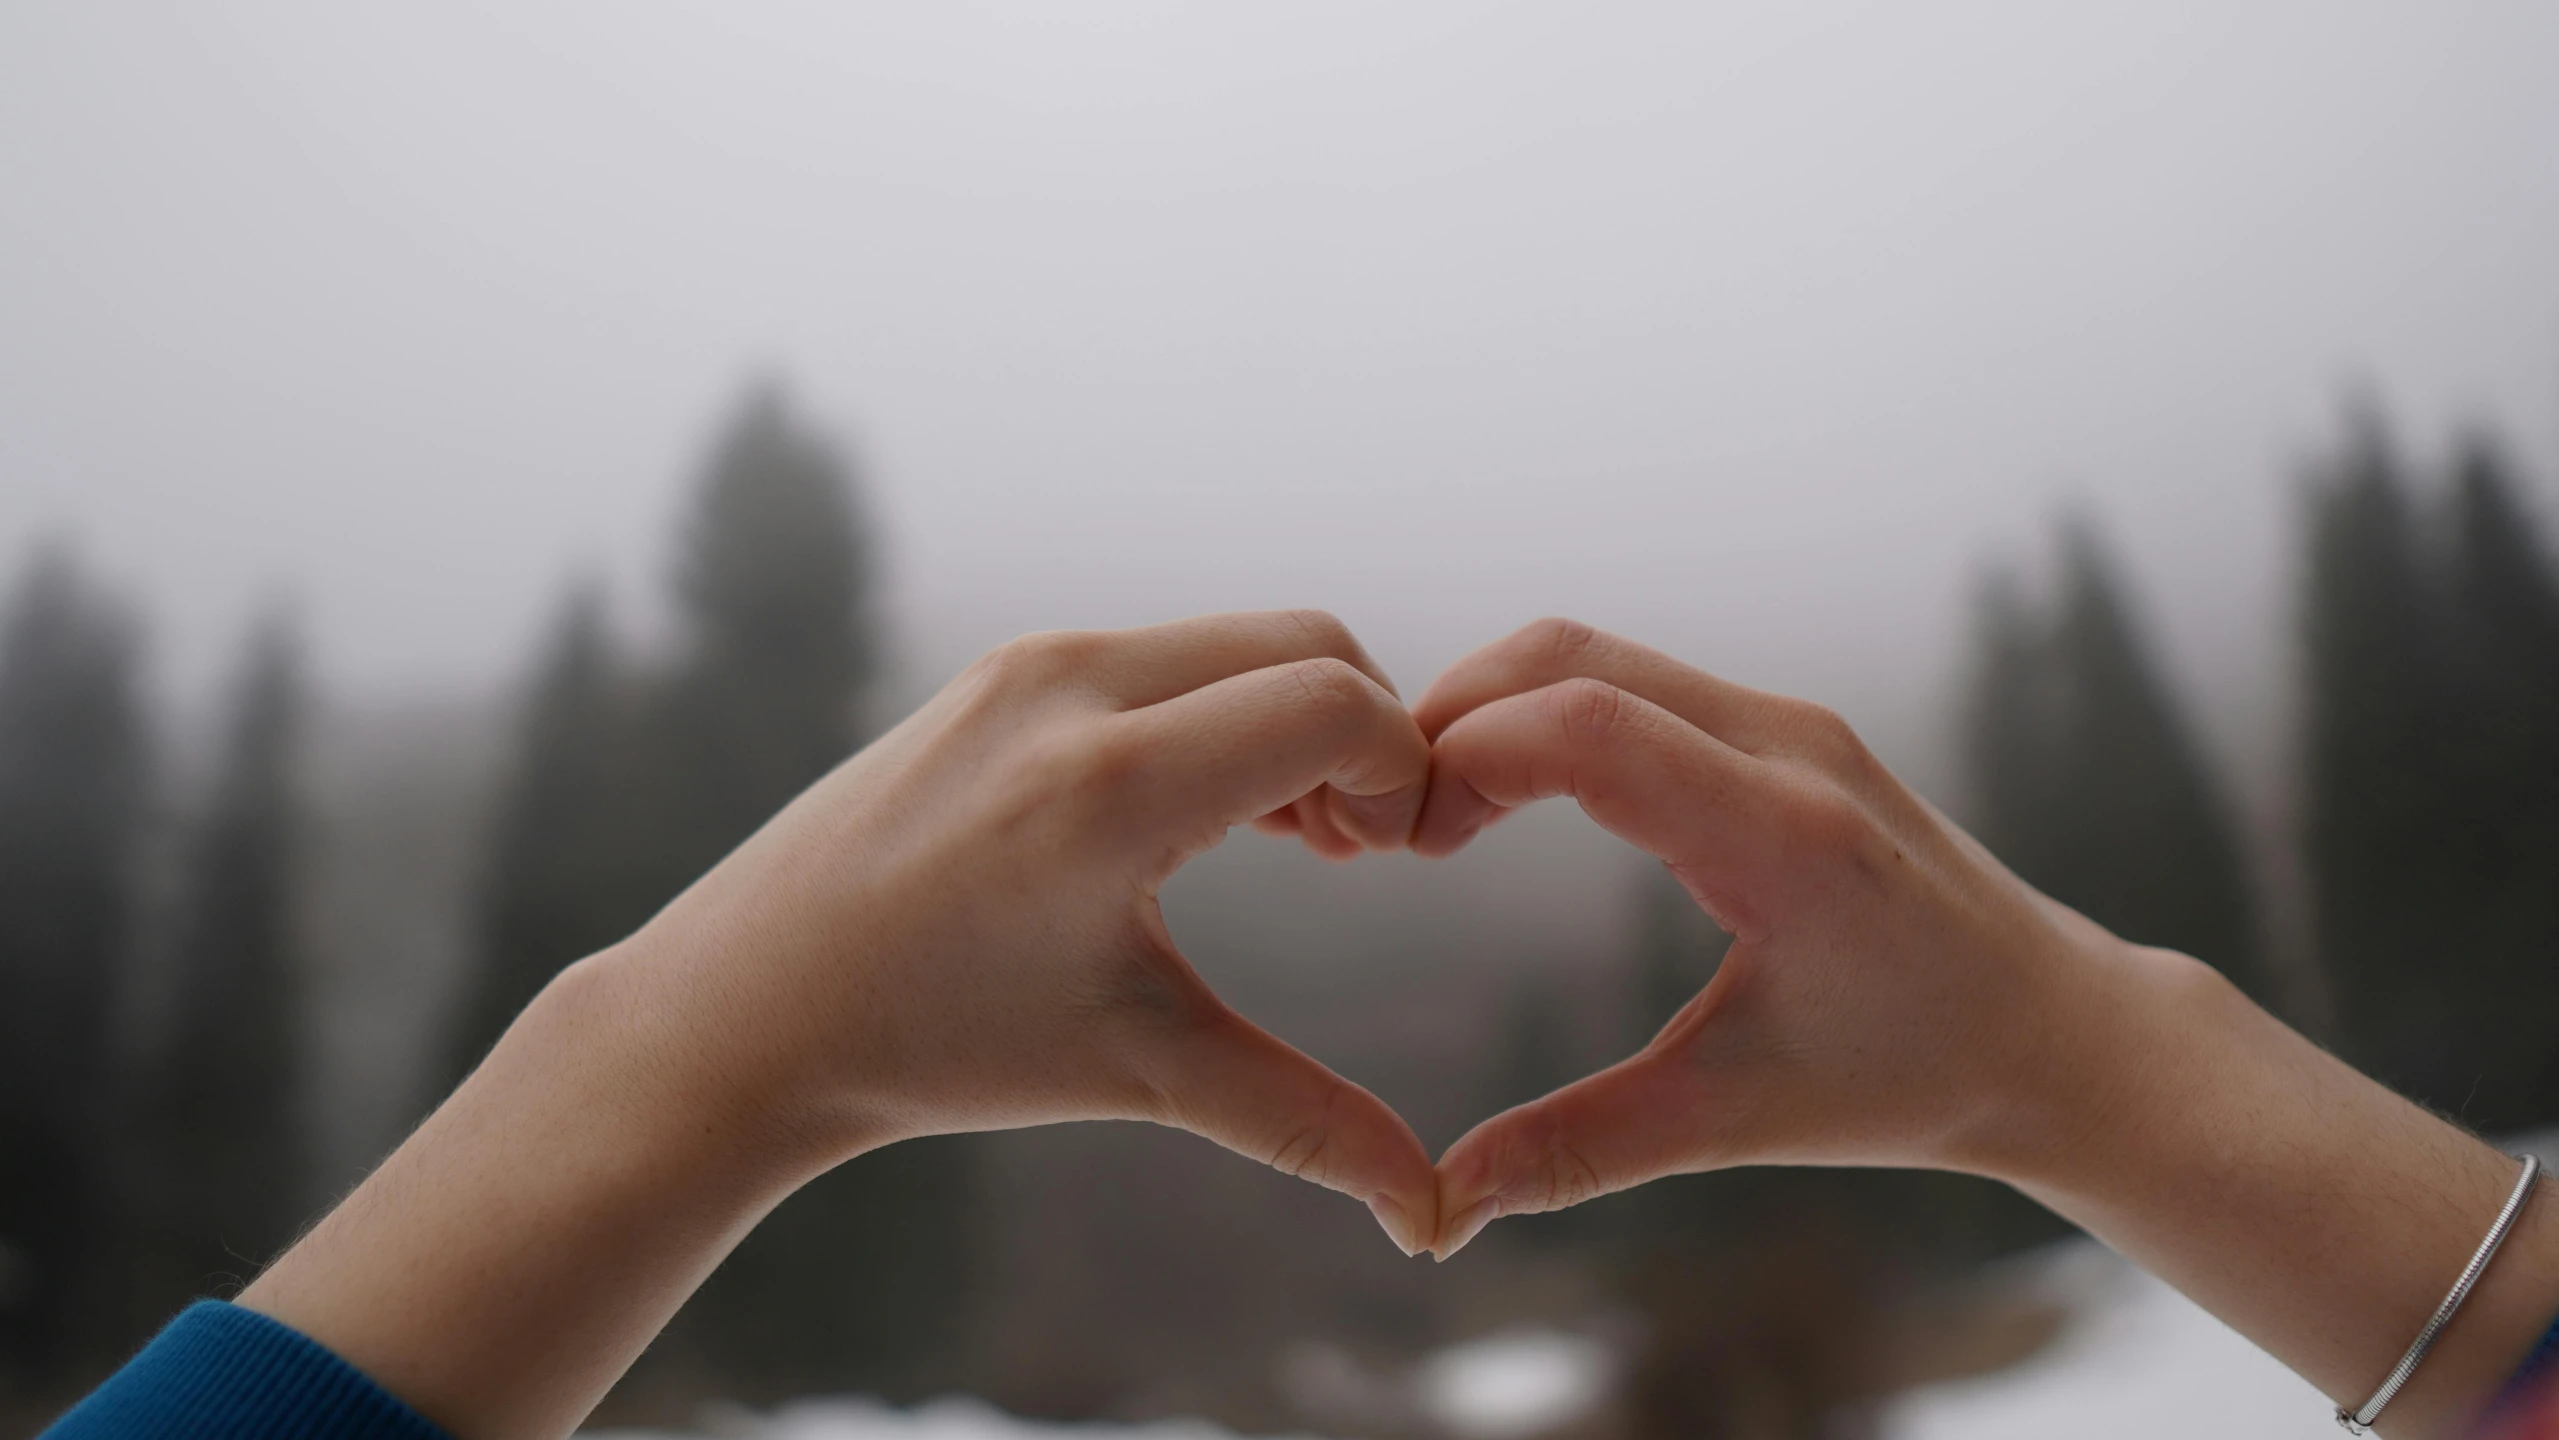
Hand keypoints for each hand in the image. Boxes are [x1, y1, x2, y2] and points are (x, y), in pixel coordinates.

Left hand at [242, 610, 1441, 1439]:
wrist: (750, 1007)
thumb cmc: (937, 1045)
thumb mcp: (1140, 1071)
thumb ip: (1303, 1123)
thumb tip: (1430, 1216)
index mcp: (1106, 787)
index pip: (1330, 704)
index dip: (1402, 773)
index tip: (1395, 861)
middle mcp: (1067, 689)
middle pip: (1305, 643)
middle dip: (1362, 738)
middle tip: (1357, 855)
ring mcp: (1027, 665)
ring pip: (1235, 640)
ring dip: (1291, 721)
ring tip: (1294, 844)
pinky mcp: (1002, 669)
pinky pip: (1162, 653)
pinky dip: (1219, 710)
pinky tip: (1211, 815)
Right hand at [1406, 619, 2558, 1438]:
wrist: (2057, 1030)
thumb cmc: (1915, 1077)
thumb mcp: (1739, 1120)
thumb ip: (1583, 1149)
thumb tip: (1442, 1205)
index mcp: (1784, 835)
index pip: (1591, 726)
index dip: (1466, 757)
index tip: (1404, 844)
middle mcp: (1788, 746)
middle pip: (1570, 655)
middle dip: (1449, 716)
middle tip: (1387, 824)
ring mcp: (1789, 722)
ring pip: (1595, 652)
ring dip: (1490, 708)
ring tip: (1430, 815)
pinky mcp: (1781, 728)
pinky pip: (1633, 677)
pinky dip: (1543, 711)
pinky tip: (1500, 794)